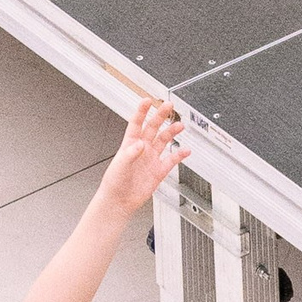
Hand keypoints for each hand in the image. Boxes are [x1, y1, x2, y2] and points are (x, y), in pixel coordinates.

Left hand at [98, 96, 189, 216]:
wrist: (120, 200)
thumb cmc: (115, 182)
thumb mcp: (120, 165)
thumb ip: (130, 153)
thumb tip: (140, 144)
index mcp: (130, 144)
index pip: (137, 123)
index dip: (142, 111)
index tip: (148, 101)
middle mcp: (142, 148)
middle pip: (153, 127)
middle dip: (161, 116)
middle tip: (169, 106)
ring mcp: (151, 158)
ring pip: (164, 140)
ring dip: (172, 132)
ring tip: (180, 125)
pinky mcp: (159, 170)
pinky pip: (172, 160)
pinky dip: (180, 154)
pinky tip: (186, 150)